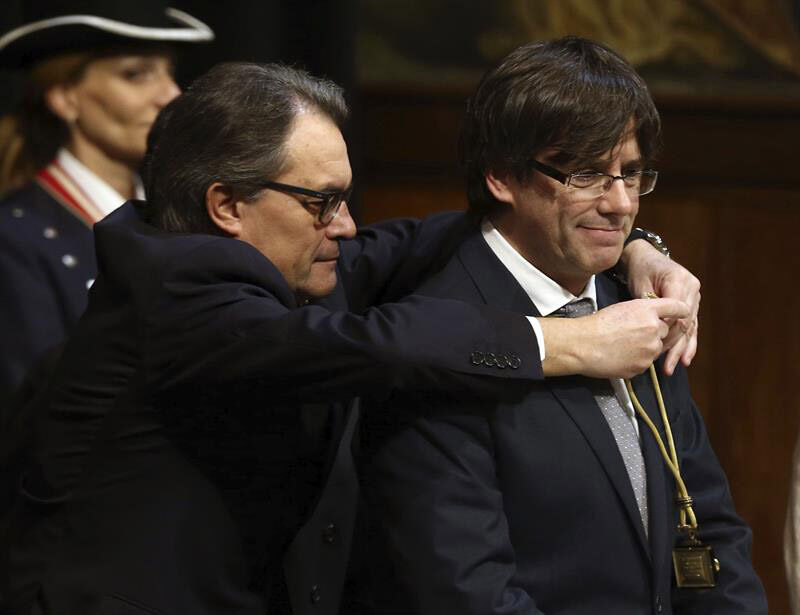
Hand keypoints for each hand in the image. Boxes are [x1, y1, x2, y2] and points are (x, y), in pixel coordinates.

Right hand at [539, 298, 688, 378]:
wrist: (583, 345)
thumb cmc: (597, 325)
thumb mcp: (623, 308)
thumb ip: (645, 312)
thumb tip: (656, 320)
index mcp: (648, 309)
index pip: (677, 307)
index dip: (681, 311)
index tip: (681, 314)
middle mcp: (654, 328)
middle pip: (667, 331)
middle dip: (656, 332)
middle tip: (636, 333)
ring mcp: (650, 349)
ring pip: (657, 348)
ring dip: (647, 347)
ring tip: (625, 345)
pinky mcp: (643, 366)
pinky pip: (646, 363)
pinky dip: (637, 360)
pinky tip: (621, 355)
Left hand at [620, 240, 700, 374]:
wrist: (645, 258)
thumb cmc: (640, 271)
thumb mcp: (641, 286)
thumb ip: (650, 306)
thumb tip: (656, 329)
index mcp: (680, 280)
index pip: (676, 312)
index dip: (667, 331)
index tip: (655, 345)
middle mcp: (692, 288)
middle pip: (685, 322)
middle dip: (675, 345)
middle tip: (664, 364)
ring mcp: (695, 296)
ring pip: (690, 327)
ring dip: (682, 348)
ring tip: (673, 366)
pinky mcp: (692, 303)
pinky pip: (692, 326)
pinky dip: (688, 343)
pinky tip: (685, 360)